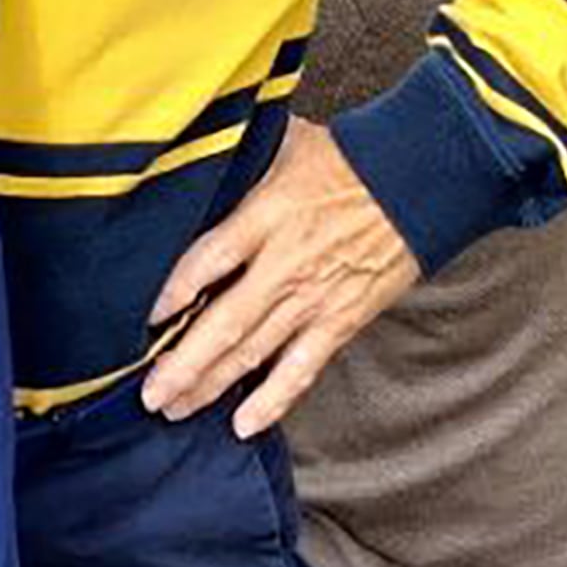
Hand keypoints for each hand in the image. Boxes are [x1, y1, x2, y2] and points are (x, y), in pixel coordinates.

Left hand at [142, 117, 421, 438]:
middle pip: (224, 323)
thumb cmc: (350, 156)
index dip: (174, 291)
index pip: (209, 260)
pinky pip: (301, 369)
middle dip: (182, 363)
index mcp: (267, 215)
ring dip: (211, 386)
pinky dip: (273, 400)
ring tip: (175, 409)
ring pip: (254, 354)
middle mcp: (285, 265)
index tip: (145, 318)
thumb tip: (196, 148)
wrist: (421, 178)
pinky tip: (244, 424)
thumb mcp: (285, 141)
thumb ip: (240, 157)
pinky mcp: (341, 321)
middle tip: (148, 394)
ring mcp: (314, 299)